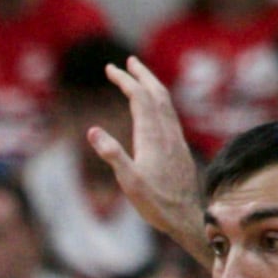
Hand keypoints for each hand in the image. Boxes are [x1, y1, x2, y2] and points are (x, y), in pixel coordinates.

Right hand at [90, 58, 205, 253]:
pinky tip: (156, 107)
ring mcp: (175, 137)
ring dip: (152, 85)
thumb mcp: (129, 182)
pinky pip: (170, 114)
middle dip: (142, 74)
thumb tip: (92, 130)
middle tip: (129, 61)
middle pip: (156, 93)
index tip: (110, 69)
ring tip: (141, 76)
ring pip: (166, 101)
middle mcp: (166, 131)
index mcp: (152, 136)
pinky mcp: (179, 146)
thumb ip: (112, 154)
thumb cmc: (155, 203)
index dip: (125, 80)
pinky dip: (160, 101)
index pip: (139, 97)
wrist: (186, 216)